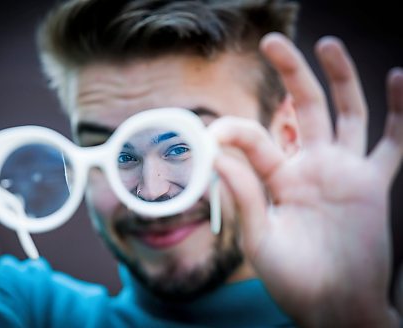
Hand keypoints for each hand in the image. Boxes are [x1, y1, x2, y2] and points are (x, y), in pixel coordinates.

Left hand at [210, 33, 401, 326]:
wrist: (332, 305)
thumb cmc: (292, 279)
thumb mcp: (259, 239)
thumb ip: (243, 195)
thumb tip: (217, 155)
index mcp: (277, 178)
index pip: (254, 140)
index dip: (233, 131)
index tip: (211, 131)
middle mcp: (310, 166)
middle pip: (303, 108)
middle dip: (290, 74)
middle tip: (271, 42)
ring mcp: (344, 171)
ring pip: (346, 113)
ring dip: (340, 79)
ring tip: (328, 43)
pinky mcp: (374, 183)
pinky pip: (392, 143)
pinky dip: (398, 113)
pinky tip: (398, 80)